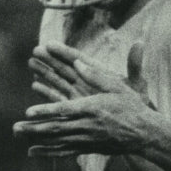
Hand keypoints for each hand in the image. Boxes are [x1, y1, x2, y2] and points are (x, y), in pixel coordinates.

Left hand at [12, 85, 157, 154]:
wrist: (144, 133)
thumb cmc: (132, 107)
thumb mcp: (118, 87)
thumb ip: (96, 76)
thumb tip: (78, 62)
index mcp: (93, 108)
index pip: (66, 110)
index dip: (46, 111)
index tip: (29, 112)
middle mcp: (88, 126)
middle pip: (57, 128)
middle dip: (34, 128)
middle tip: (15, 128)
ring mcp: (87, 139)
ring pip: (57, 141)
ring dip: (36, 139)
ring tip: (18, 135)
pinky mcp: (88, 148)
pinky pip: (64, 151)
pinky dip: (47, 152)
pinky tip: (32, 152)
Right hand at [29, 41, 146, 102]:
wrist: (134, 127)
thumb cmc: (137, 104)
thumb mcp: (136, 84)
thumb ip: (135, 65)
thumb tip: (140, 43)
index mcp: (99, 74)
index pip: (79, 59)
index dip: (64, 51)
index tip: (50, 43)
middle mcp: (87, 82)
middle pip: (65, 68)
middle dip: (50, 59)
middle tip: (35, 50)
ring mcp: (80, 95)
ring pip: (59, 81)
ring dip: (45, 72)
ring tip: (31, 63)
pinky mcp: (75, 108)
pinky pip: (58, 97)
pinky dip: (46, 91)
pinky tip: (35, 85)